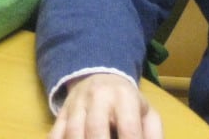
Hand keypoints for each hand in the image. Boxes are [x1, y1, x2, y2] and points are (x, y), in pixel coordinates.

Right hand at [49, 73, 163, 138]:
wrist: (99, 76)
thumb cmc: (127, 103)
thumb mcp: (147, 112)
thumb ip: (154, 135)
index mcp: (124, 97)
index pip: (128, 128)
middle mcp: (98, 97)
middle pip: (96, 129)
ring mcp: (76, 104)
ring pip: (73, 133)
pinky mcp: (61, 114)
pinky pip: (55, 134)